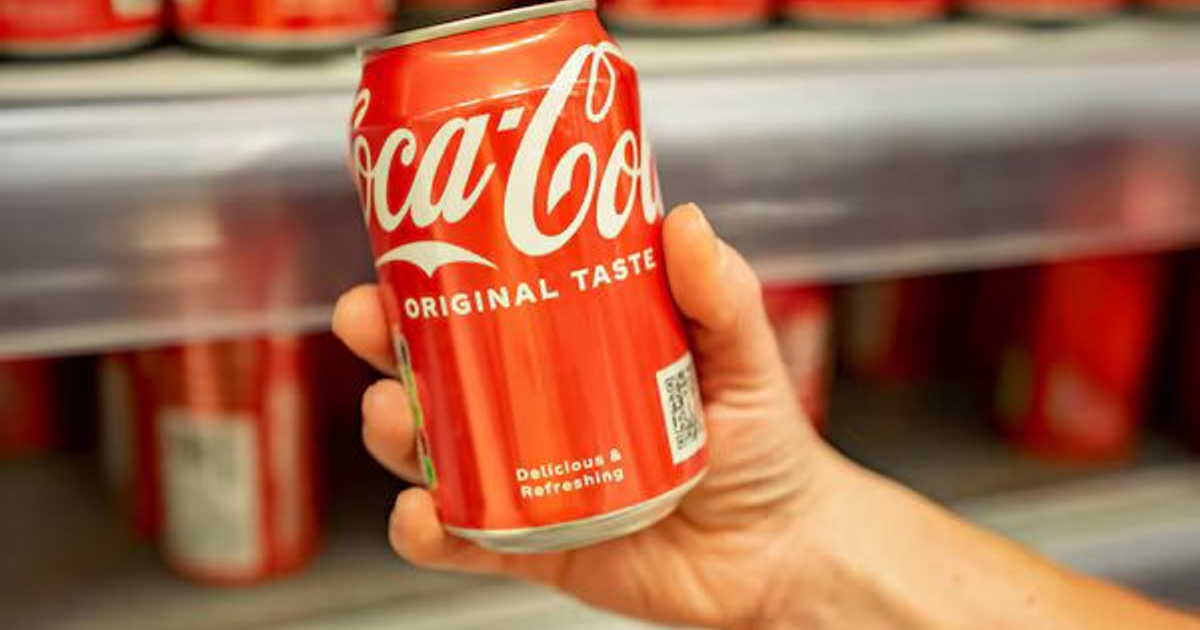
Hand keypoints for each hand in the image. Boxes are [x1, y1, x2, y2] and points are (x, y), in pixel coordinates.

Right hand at [333, 203, 842, 629]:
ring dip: (392, 430)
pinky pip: (461, 541)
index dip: (432, 270)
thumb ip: (720, 293)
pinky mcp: (530, 546)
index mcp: (571, 349)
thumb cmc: (761, 444)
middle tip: (371, 320)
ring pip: (434, 450)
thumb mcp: (742, 354)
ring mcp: (527, 478)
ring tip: (394, 414)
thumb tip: (684, 222)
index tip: (403, 238)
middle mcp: (535, 409)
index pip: (487, 299)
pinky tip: (421, 515)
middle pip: (437, 370)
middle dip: (386, 344)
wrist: (781, 553)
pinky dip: (425, 532)